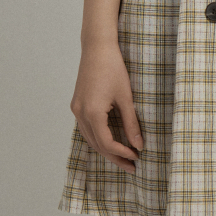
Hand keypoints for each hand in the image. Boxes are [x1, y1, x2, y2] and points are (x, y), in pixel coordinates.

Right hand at [71, 42, 143, 171]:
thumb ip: (131, 123)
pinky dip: (98, 138)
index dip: (121, 153)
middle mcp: (80, 113)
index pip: (106, 143)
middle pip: (96, 144)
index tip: (136, 157)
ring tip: (123, 157)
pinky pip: (86, 128)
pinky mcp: (77, 104)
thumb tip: (139, 145)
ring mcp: (76, 109)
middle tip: (131, 167)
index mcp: (92, 112)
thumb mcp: (126, 97)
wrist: (97, 48)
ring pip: (89, 138)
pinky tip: (110, 142)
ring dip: (105, 149)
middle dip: (114, 157)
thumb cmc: (113, 68)